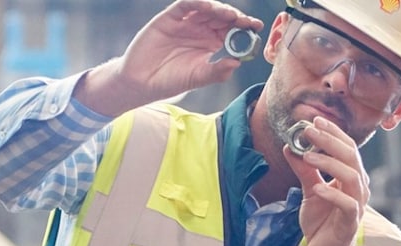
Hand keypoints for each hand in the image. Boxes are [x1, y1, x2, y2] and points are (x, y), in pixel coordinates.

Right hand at [76, 0, 262, 116]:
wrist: (143, 81)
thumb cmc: (172, 80)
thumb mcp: (198, 77)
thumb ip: (217, 71)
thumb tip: (237, 64)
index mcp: (211, 42)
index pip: (231, 30)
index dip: (245, 26)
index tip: (257, 27)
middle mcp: (200, 29)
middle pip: (221, 17)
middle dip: (235, 17)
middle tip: (246, 21)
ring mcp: (185, 22)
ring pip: (205, 8)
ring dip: (219, 9)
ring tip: (230, 15)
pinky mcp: (169, 18)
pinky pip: (184, 5)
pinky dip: (195, 3)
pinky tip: (206, 6)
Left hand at [284, 117, 369, 245]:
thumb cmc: (322, 223)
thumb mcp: (309, 191)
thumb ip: (304, 170)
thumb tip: (289, 147)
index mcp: (351, 177)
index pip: (347, 148)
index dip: (333, 133)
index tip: (314, 121)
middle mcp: (358, 188)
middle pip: (351, 156)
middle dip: (330, 141)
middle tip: (309, 130)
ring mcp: (357, 205)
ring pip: (352, 176)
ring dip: (330, 163)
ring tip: (308, 155)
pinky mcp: (351, 222)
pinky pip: (348, 204)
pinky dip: (333, 193)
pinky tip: (318, 187)